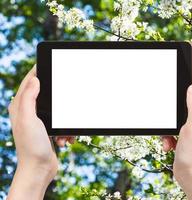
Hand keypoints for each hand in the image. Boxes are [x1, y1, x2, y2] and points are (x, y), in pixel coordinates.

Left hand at [7, 65, 73, 199]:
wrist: (39, 169)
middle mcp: (28, 112)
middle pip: (45, 94)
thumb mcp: (29, 119)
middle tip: (66, 97)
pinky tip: (65, 140)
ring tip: (64, 133)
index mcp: (20, 107)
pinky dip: (66, 130)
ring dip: (65, 120)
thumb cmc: (32, 146)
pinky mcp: (48, 130)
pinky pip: (62, 122)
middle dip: (58, 98)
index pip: (28, 82)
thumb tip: (35, 80)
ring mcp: (39, 121)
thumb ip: (29, 98)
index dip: (37, 71)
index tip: (47, 63)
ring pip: (57, 109)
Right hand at [162, 42, 191, 198]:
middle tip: (173, 74)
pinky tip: (169, 144)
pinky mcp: (183, 129)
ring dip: (168, 122)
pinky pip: (170, 123)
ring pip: (175, 108)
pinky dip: (166, 133)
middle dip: (177, 86)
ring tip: (170, 138)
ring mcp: (191, 120)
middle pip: (187, 90)